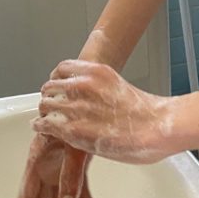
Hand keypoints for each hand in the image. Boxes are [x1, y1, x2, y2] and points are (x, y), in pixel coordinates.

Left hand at [33, 60, 175, 164]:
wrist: (157, 128)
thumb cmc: (147, 112)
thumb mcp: (119, 86)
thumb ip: (100, 88)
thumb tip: (91, 97)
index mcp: (97, 72)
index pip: (62, 68)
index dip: (56, 79)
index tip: (57, 87)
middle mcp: (84, 85)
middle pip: (50, 86)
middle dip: (49, 97)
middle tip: (51, 107)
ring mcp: (77, 107)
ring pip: (45, 104)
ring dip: (44, 112)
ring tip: (46, 120)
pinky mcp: (73, 129)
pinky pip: (45, 124)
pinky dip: (41, 126)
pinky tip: (42, 129)